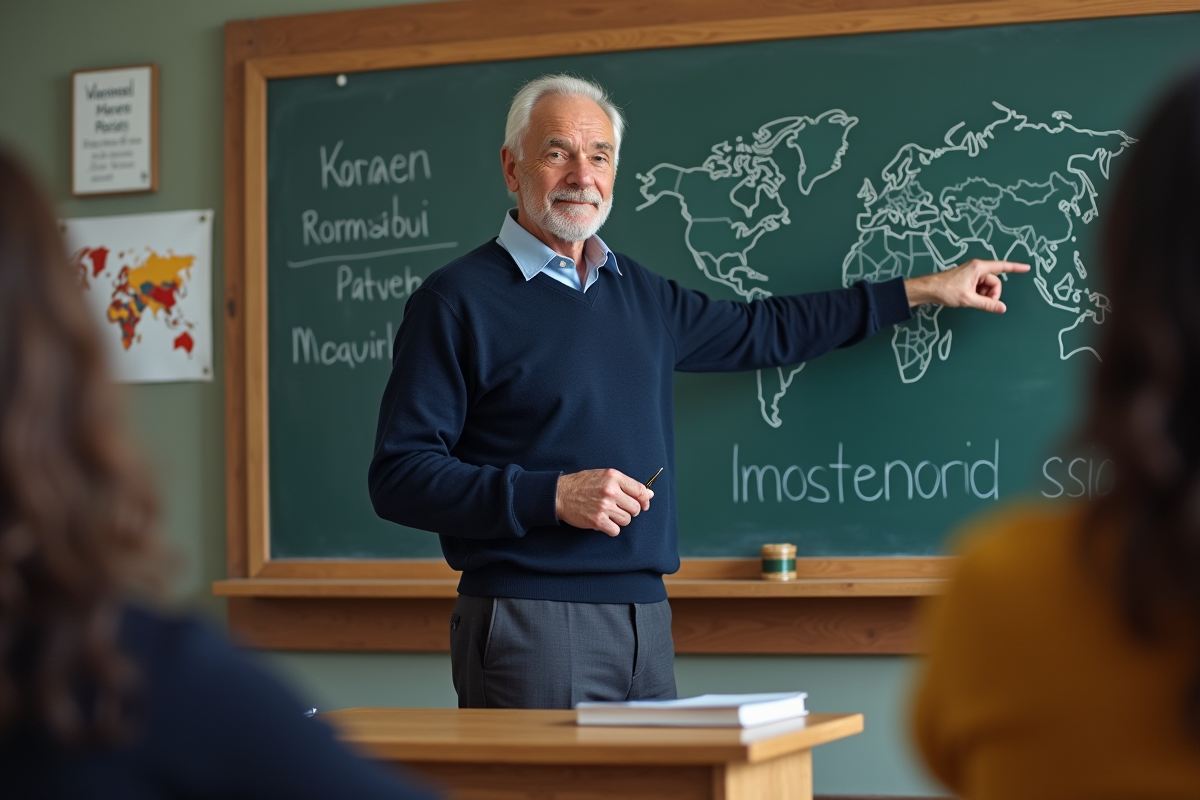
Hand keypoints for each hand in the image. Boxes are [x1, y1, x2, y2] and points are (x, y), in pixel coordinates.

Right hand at [555, 469, 652, 536]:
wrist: (560, 494)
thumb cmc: (582, 484)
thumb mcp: (603, 476)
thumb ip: (626, 484)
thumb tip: (649, 494)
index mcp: (613, 477)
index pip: (640, 490)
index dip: (645, 499)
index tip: (644, 504)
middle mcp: (610, 491)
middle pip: (635, 508)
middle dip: (630, 510)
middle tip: (620, 509)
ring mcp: (604, 506)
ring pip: (627, 520)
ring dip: (620, 520)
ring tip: (609, 514)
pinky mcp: (597, 521)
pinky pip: (615, 530)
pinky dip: (611, 528)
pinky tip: (604, 522)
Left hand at [904, 259, 1030, 312]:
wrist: (929, 289)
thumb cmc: (945, 290)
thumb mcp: (968, 299)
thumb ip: (987, 304)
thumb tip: (1002, 308)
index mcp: (979, 268)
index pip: (1002, 266)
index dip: (1016, 268)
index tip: (1027, 268)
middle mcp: (977, 268)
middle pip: (994, 282)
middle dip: (991, 294)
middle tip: (982, 302)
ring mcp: (972, 274)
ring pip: (987, 286)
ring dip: (984, 295)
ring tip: (970, 300)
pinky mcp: (967, 279)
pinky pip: (980, 288)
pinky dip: (978, 294)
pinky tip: (968, 298)